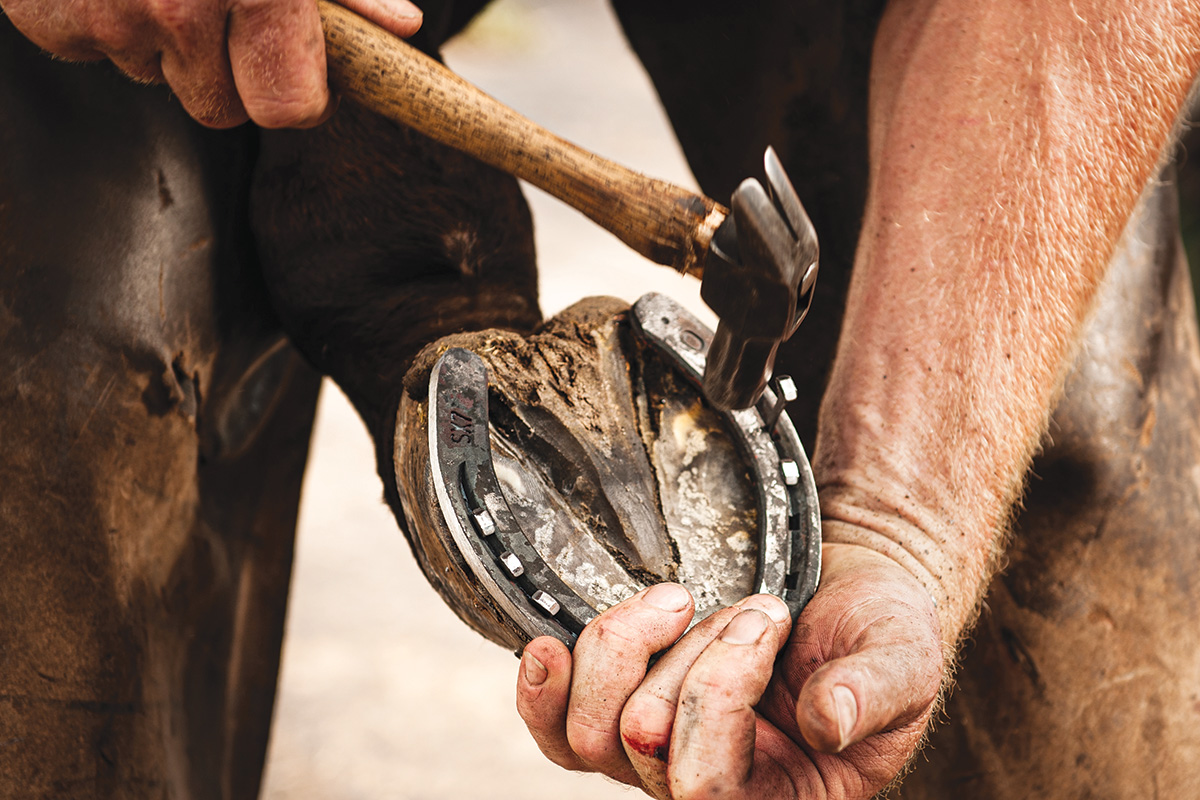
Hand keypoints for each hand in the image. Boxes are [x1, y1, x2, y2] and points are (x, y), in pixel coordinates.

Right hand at [1, 0, 421, 127]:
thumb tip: (398, 26)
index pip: (287, 110)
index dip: (300, 97)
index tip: (302, 75)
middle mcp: (176, 8)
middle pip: (220, 108)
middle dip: (229, 71)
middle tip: (222, 7)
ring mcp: (103, 14)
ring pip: (154, 74)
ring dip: (162, 38)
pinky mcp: (42, 14)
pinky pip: (89, 46)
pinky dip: (98, 15)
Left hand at [516, 542, 943, 798]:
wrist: (844, 592)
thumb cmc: (879, 632)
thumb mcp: (902, 660)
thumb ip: (871, 692)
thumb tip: (826, 721)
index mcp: (781, 798)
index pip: (706, 788)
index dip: (719, 695)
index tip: (769, 616)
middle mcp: (709, 787)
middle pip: (640, 741)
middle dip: (694, 652)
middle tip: (753, 607)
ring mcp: (658, 753)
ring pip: (590, 728)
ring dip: (632, 643)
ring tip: (684, 600)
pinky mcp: (626, 709)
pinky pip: (557, 728)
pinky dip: (545, 687)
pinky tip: (548, 648)